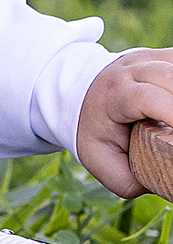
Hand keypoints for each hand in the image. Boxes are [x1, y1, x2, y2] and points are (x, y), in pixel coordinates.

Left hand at [76, 50, 172, 196]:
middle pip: (169, 76)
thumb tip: (166, 186)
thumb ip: (130, 179)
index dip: (171, 110)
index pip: (147, 97)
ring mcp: (149, 59)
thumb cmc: (94, 130)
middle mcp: (131, 70)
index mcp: (114, 95)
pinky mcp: (164, 56)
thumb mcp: (99, 160)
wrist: (79, 92)